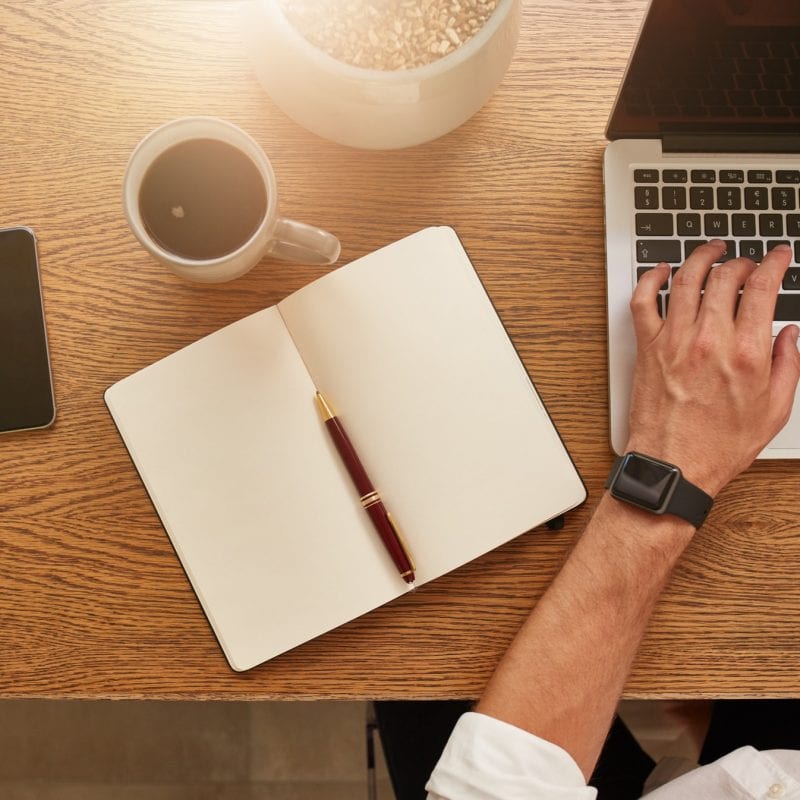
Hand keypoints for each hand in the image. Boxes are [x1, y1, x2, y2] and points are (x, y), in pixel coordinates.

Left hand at [626, 240, 799, 496]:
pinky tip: (660, 271)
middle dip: (741, 262)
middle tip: (747, 262)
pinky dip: (650, 279)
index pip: (763, 288)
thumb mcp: (774, 410)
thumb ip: (788, 365)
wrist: (674, 466)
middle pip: (725, 278)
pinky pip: (642, 302)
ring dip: (701, 257)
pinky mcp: (647, 349)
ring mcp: (674, 342)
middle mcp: (709, 340)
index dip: (774, 264)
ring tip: (711, 250)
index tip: (778, 256)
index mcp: (747, 353)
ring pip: (685, 280)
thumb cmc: (719, 445)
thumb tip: (791, 334)